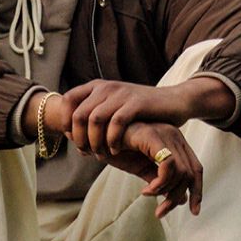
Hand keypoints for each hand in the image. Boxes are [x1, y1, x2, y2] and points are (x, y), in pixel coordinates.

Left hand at [61, 75, 230, 156]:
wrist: (175, 102)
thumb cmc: (143, 112)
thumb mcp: (115, 108)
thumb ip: (95, 115)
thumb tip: (70, 134)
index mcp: (99, 87)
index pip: (68, 100)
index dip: (65, 121)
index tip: (73, 139)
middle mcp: (107, 87)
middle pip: (79, 114)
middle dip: (79, 138)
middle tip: (87, 153)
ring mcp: (122, 94)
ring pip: (95, 119)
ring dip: (94, 141)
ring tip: (101, 154)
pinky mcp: (137, 103)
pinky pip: (116, 122)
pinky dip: (113, 139)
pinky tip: (117, 150)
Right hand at [105, 119, 203, 217]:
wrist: (94, 135)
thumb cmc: (117, 149)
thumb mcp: (142, 168)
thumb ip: (161, 181)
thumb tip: (182, 200)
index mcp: (175, 142)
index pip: (196, 169)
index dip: (198, 192)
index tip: (194, 212)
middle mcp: (174, 136)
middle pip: (191, 174)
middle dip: (176, 197)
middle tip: (160, 212)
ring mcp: (165, 134)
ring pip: (181, 172)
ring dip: (166, 192)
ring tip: (147, 196)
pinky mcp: (153, 136)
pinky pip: (168, 165)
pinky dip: (160, 183)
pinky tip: (145, 191)